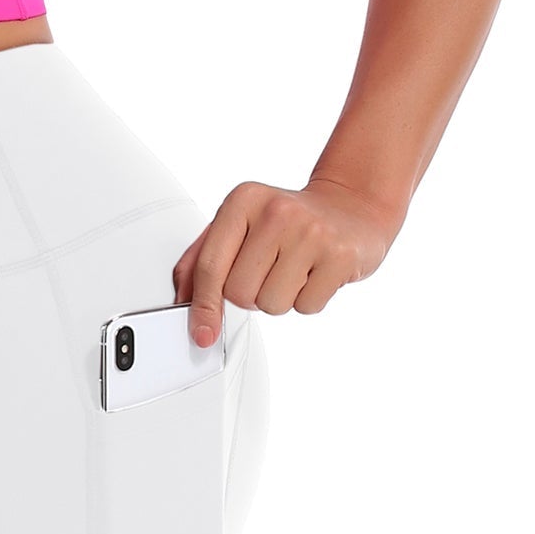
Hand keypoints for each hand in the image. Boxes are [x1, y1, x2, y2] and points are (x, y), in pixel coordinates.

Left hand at [171, 177, 399, 340]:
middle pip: (239, 294)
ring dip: (280, 298)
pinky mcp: (340, 255)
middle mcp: (276, 212)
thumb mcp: (240, 224)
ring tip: (295, 269)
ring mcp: (311, 232)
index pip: (211, 266)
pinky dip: (308, 299)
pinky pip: (306, 307)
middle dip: (251, 295)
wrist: (351, 207)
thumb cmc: (288, 219)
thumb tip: (183, 300)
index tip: (202, 333)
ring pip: (272, 305)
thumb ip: (203, 258)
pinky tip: (316, 272)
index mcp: (243, 200)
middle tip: (270, 271)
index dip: (203, 306)